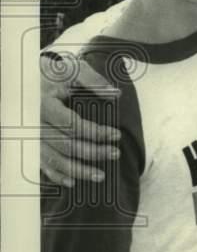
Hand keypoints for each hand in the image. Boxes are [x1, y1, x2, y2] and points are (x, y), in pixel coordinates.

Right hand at [40, 53, 120, 185]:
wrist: (25, 77)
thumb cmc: (51, 72)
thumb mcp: (72, 70)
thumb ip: (93, 81)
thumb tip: (116, 94)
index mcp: (44, 105)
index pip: (72, 125)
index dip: (95, 133)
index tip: (116, 136)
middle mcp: (34, 124)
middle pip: (65, 145)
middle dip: (92, 152)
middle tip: (115, 154)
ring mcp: (30, 136)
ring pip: (53, 159)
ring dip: (77, 170)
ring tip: (100, 175)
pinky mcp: (29, 143)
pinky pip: (40, 164)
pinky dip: (55, 175)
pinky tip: (72, 182)